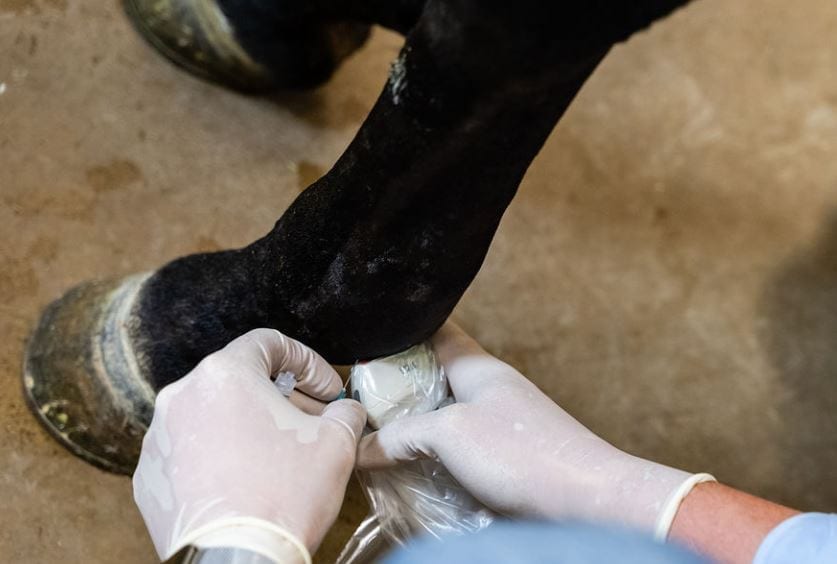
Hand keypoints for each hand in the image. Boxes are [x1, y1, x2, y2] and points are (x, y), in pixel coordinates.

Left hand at [133, 329, 365, 561]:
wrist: (236, 561)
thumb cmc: (284, 498)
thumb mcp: (336, 444)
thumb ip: (344, 413)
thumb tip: (345, 412)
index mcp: (225, 374)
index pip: (270, 343)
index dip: (307, 362)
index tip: (326, 390)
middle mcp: (183, 395)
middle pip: (240, 380)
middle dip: (281, 398)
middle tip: (311, 423)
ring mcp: (159, 437)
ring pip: (213, 415)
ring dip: (248, 426)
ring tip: (278, 456)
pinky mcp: (150, 475)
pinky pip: (190, 452)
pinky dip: (218, 457)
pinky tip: (244, 481)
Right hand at [357, 323, 709, 536]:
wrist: (587, 500)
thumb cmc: (523, 453)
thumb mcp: (450, 435)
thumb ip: (402, 434)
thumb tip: (362, 446)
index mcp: (478, 368)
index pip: (438, 331)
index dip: (404, 329)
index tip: (370, 335)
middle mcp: (488, 390)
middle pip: (435, 376)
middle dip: (399, 385)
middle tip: (361, 398)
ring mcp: (498, 423)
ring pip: (444, 414)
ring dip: (414, 424)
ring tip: (377, 435)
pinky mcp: (504, 458)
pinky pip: (458, 447)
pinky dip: (433, 453)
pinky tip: (413, 467)